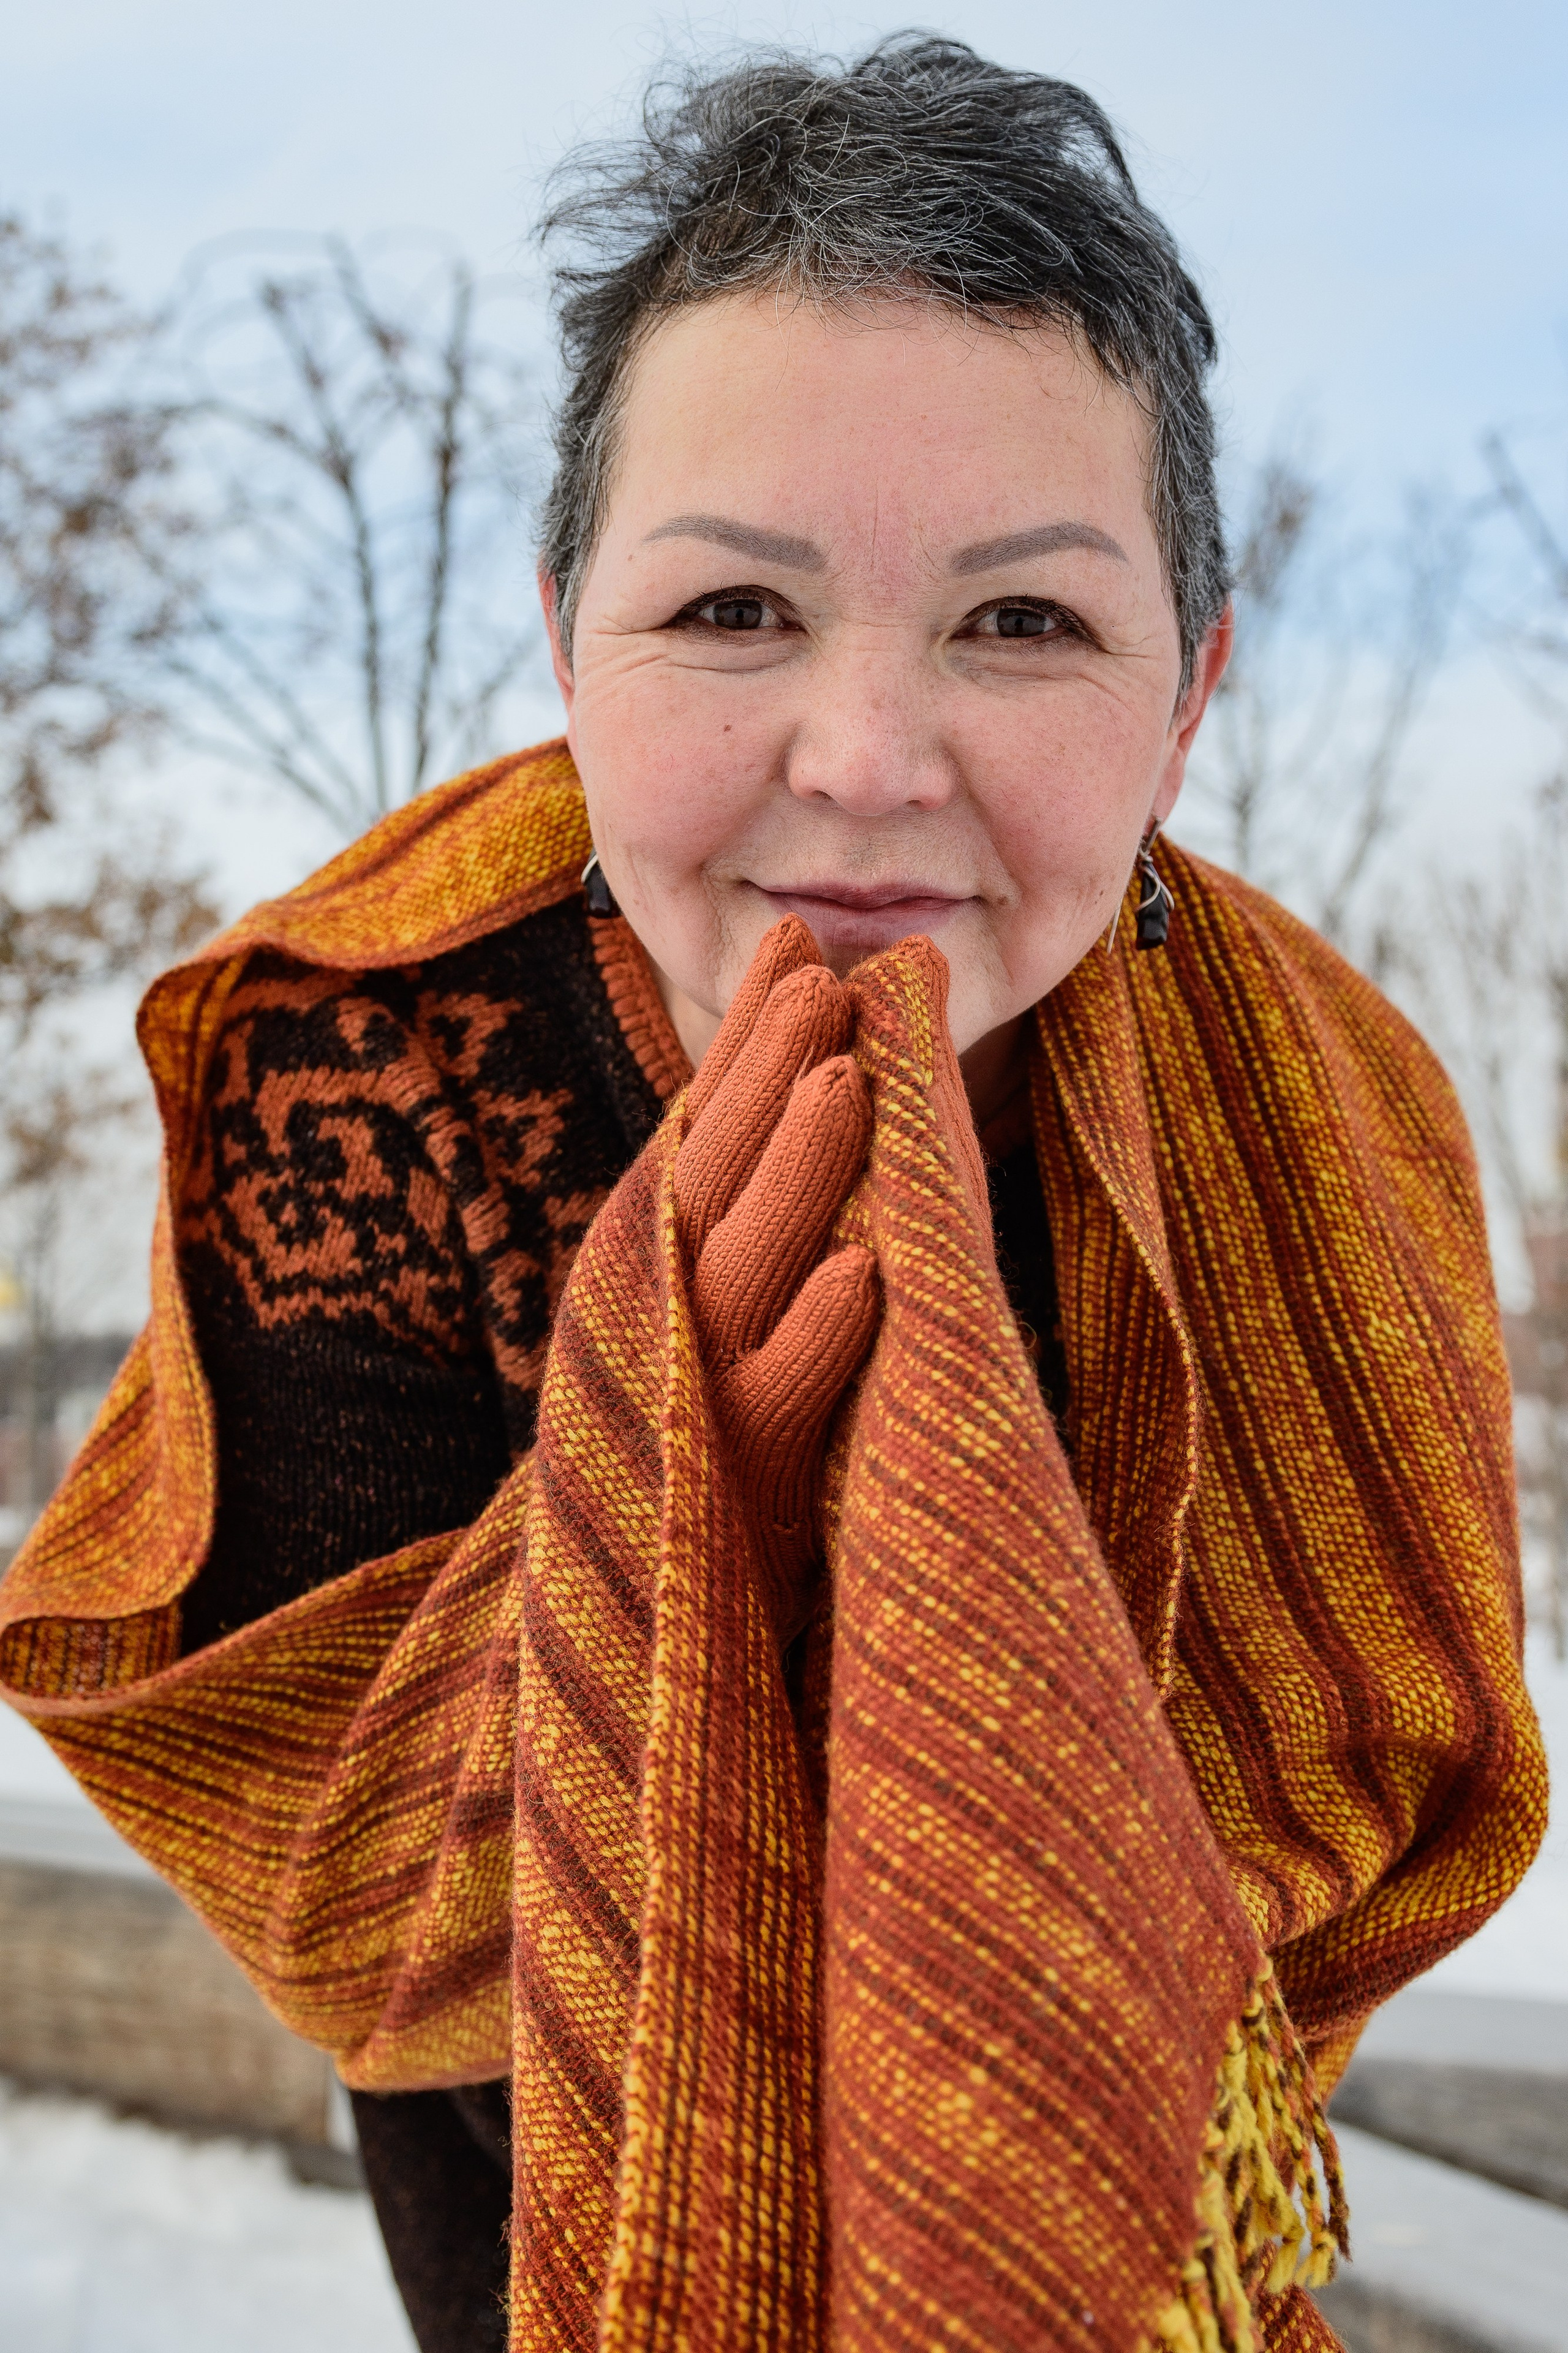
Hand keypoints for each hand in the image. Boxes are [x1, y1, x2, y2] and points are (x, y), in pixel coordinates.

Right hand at [673, 922, 879, 1639]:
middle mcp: (666, 1323)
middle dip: (764, 1079)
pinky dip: (818, 1338)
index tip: (799, 945)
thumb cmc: (726, 1443)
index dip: (747, 1044)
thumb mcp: (739, 1310)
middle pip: (713, 1183)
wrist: (667, 1644)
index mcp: (663, 1271)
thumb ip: (770, 1202)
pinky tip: (865, 1275)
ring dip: (795, 1179)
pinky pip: (781, 1406)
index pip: (706, 1136)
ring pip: (740, 1275)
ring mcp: (698, 1406)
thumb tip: (837, 1061)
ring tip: (843, 1084)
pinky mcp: (741, 1494)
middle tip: (822, 977)